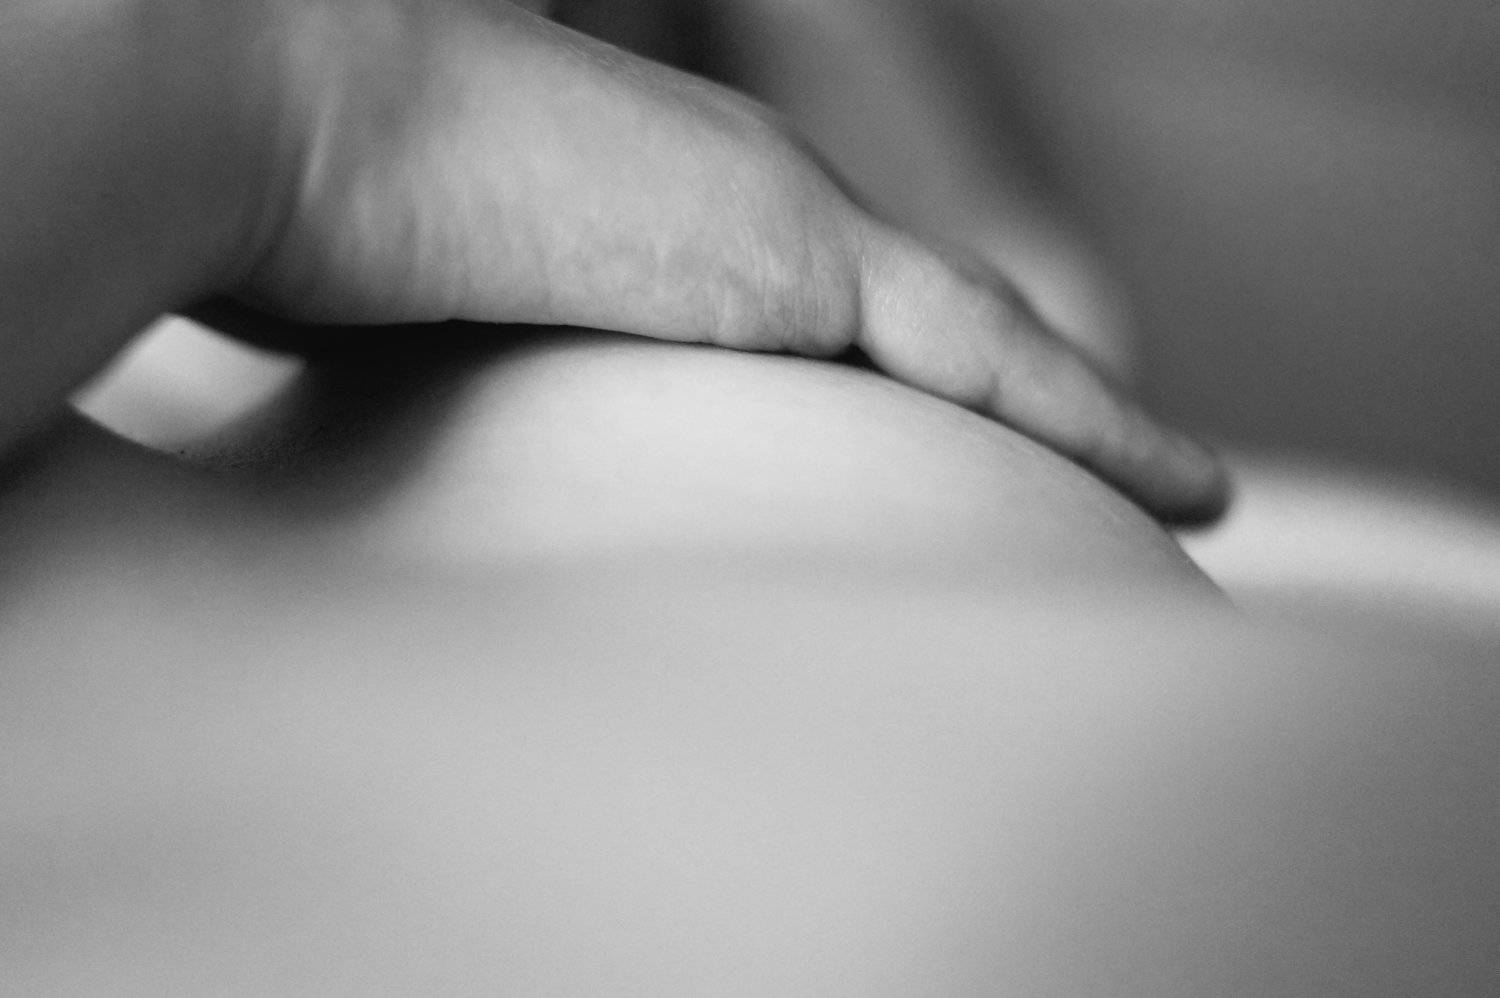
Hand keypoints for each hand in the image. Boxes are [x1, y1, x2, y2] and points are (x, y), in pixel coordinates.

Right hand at [221, 0, 1226, 520]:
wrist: (276, 103)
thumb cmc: (313, 224)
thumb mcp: (428, 321)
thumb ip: (501, 374)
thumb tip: (473, 460)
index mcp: (671, 227)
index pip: (834, 314)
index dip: (903, 367)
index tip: (954, 433)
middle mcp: (749, 213)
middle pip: (931, 323)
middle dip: (1025, 398)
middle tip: (1122, 465)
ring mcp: (783, 223)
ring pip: (987, 342)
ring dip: (1090, 418)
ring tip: (1187, 488)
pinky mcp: (798, 258)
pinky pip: (997, 360)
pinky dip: (1102, 424)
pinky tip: (1196, 491)